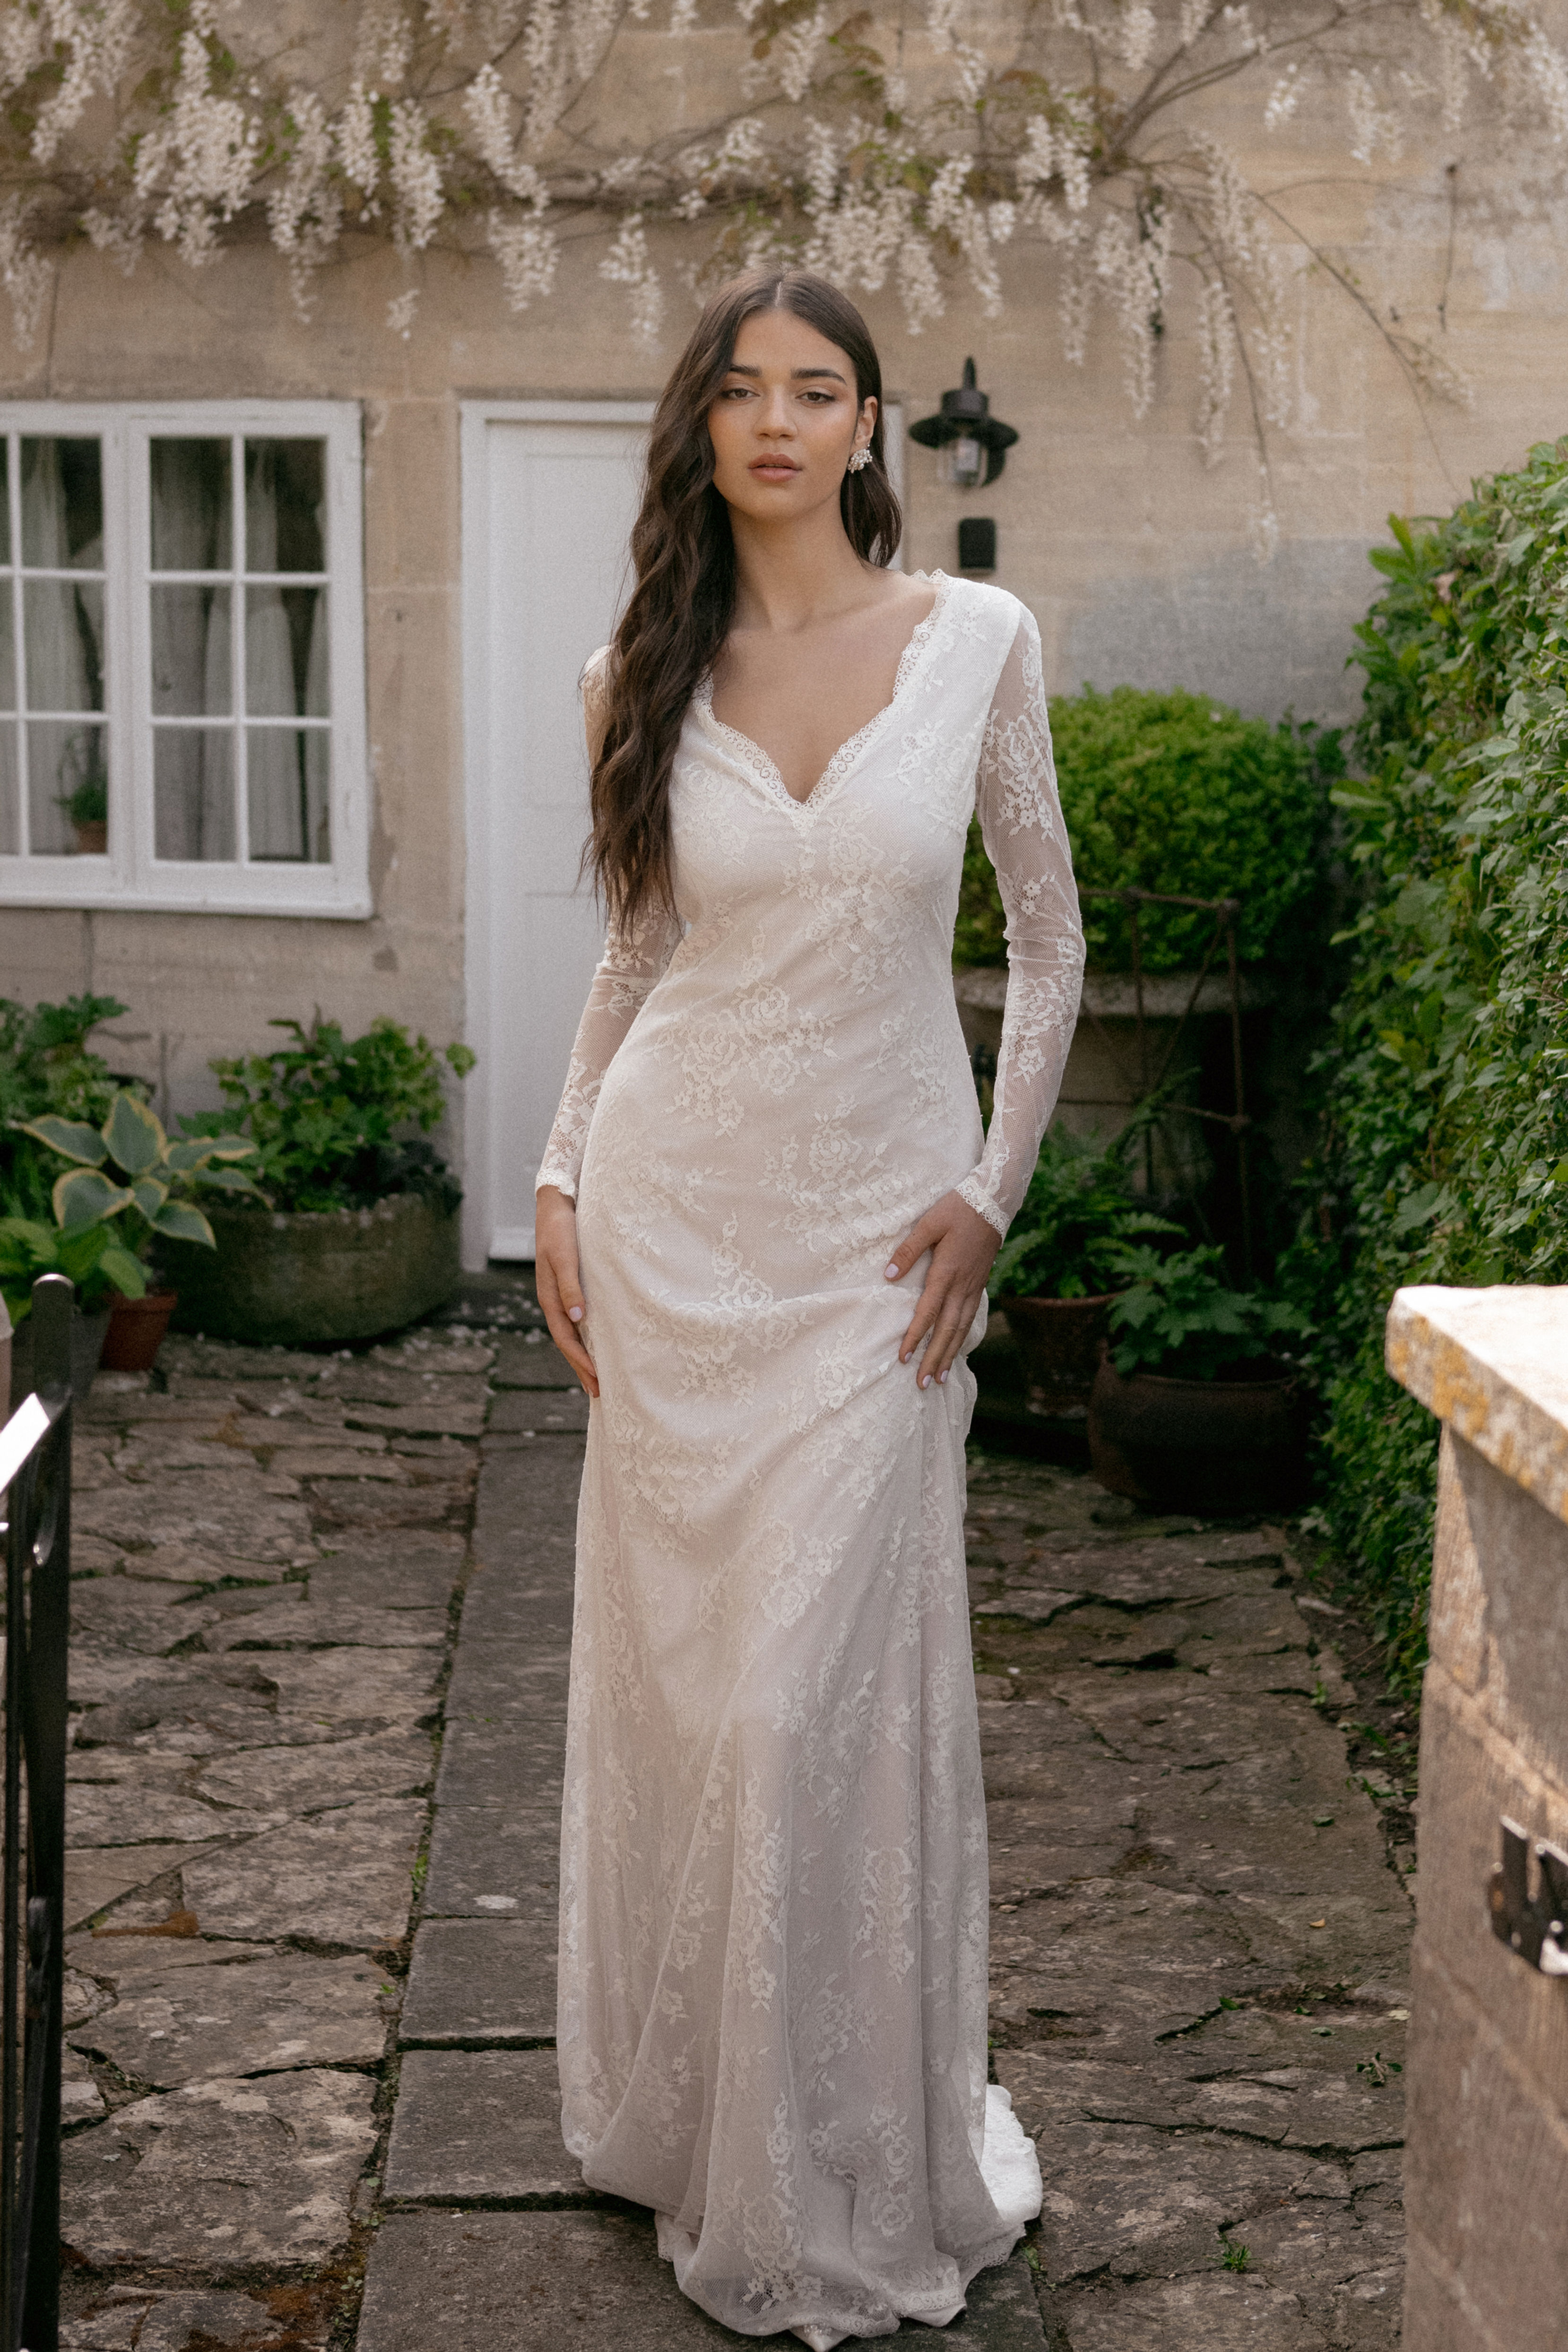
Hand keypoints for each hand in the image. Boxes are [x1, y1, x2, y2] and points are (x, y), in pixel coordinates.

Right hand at [535, 1186, 599, 1398]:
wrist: (556, 1203)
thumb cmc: (561, 1228)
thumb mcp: (565, 1255)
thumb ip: (570, 1285)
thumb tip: (577, 1318)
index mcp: (549, 1297)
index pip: (566, 1338)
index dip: (580, 1361)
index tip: (597, 1381)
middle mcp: (554, 1300)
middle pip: (568, 1341)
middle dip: (582, 1367)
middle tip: (599, 1392)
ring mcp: (560, 1294)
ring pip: (572, 1332)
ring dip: (584, 1355)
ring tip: (597, 1376)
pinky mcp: (570, 1285)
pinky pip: (577, 1319)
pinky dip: (587, 1336)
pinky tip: (598, 1341)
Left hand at [884, 1190, 1000, 1388]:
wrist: (993, 1202)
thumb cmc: (957, 1209)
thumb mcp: (929, 1223)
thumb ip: (908, 1250)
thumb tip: (888, 1275)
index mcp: (947, 1272)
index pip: (928, 1312)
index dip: (916, 1337)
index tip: (904, 1358)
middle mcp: (962, 1285)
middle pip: (947, 1329)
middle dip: (934, 1358)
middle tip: (924, 1383)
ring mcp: (973, 1286)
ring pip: (961, 1328)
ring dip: (950, 1354)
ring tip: (941, 1377)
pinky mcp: (979, 1284)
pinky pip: (970, 1318)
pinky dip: (962, 1337)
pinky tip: (957, 1349)